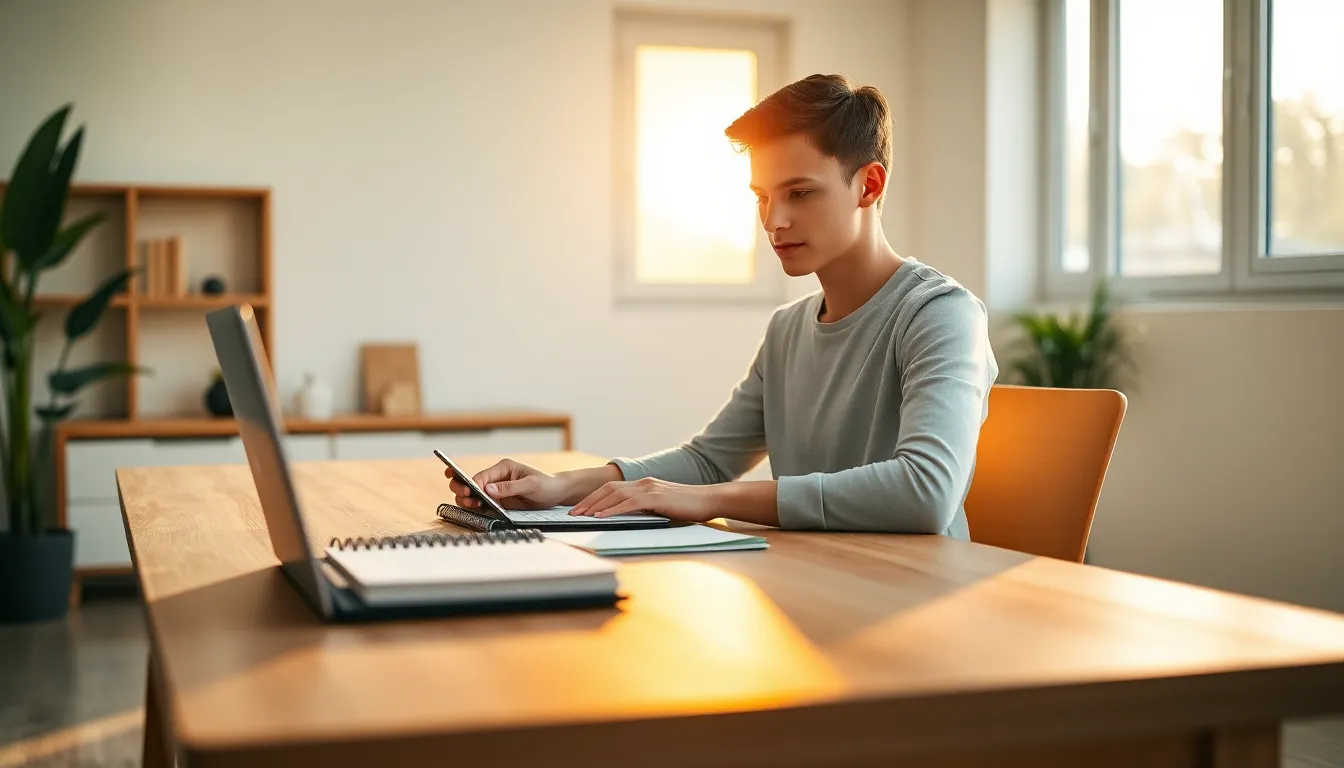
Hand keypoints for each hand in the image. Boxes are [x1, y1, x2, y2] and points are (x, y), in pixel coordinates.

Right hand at [446, 458, 569, 510]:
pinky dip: (474, 507)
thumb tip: (488, 489)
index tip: (470, 493)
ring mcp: (496, 490)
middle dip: (463, 489)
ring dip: (467, 500)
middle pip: (471, 481)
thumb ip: (510, 487)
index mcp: (504, 467)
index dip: (472, 484)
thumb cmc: (547, 484)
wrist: (557, 493)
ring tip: (472, 506)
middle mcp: (497, 477)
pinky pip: (481, 504)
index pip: (482, 476)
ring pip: (472, 494)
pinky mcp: (499, 501)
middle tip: (466, 499)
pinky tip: (475, 510)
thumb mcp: (531, 485)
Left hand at [568, 477, 718, 522]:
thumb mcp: (662, 506)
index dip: (594, 498)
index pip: (612, 489)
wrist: (709, 500)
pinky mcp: (656, 497)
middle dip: (588, 501)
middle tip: (573, 513)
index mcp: (643, 484)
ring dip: (595, 505)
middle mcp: (643, 483)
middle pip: (608, 489)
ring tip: (581, 515)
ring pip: (615, 494)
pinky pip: (629, 503)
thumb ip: (646, 509)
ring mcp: (649, 488)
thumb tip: (629, 519)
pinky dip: (613, 510)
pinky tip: (601, 516)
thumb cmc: (689, 506)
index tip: (580, 508)